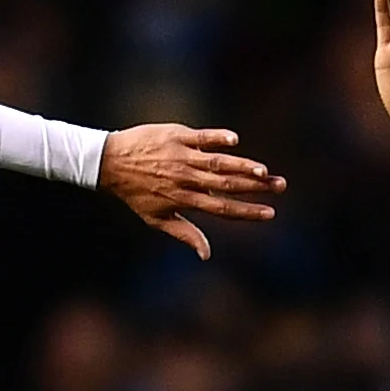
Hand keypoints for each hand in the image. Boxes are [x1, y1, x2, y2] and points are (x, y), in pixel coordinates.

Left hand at [97, 125, 282, 255]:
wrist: (109, 162)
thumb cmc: (134, 193)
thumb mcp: (156, 219)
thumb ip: (185, 234)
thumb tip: (206, 255)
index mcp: (184, 200)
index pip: (222, 208)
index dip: (247, 211)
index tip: (270, 213)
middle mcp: (186, 179)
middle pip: (227, 185)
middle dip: (256, 188)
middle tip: (281, 186)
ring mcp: (182, 156)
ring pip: (218, 163)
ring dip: (243, 166)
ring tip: (265, 171)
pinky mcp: (176, 136)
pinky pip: (201, 137)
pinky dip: (217, 138)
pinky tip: (235, 140)